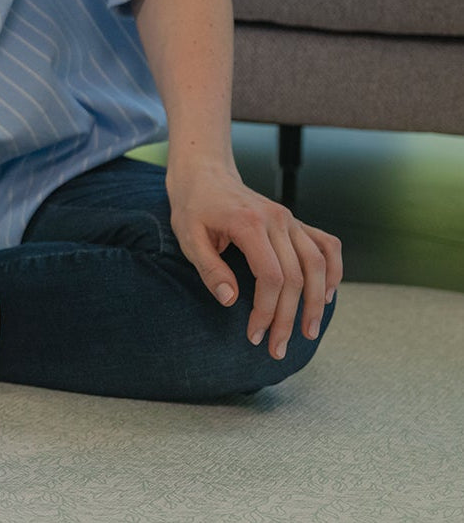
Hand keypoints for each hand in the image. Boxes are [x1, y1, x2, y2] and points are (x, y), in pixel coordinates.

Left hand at [168, 159, 342, 359]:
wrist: (205, 173)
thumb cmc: (193, 206)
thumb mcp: (188, 237)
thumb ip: (209, 268)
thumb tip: (230, 300)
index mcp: (249, 224)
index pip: (271, 277)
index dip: (266, 311)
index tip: (254, 334)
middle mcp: (276, 220)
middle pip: (295, 277)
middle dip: (288, 318)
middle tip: (278, 348)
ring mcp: (290, 219)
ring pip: (318, 264)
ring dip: (318, 302)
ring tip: (309, 331)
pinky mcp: (294, 222)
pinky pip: (326, 244)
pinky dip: (333, 270)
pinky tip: (329, 295)